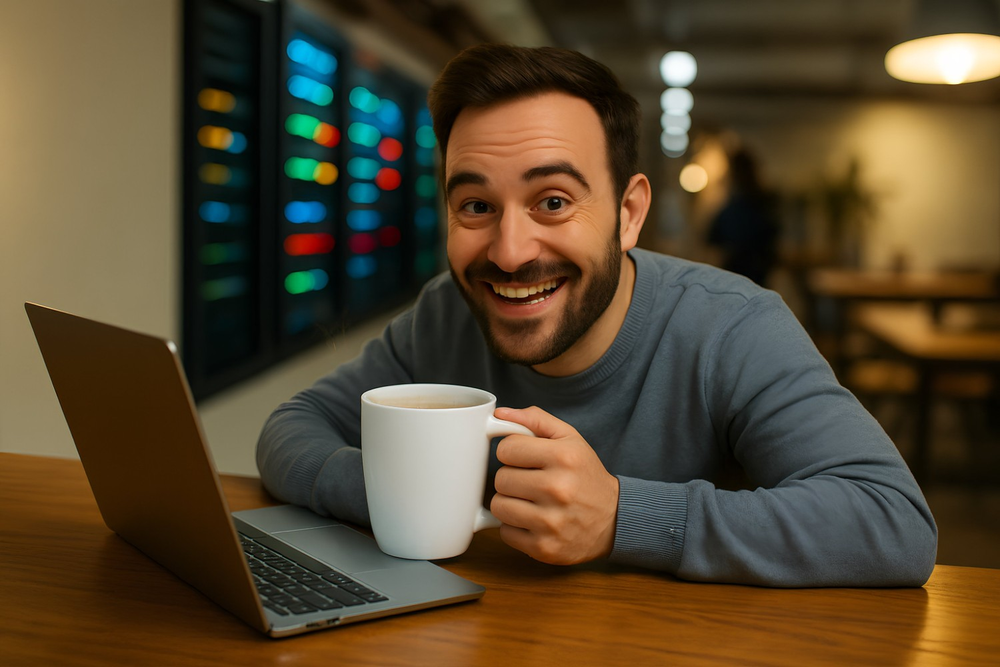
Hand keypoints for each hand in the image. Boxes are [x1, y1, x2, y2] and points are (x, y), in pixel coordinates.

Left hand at [490, 406, 618, 564]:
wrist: (614, 520)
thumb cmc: (585, 475)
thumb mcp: (570, 439)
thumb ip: (535, 420)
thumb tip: (499, 413)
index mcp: (563, 457)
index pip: (506, 449)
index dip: (512, 453)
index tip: (524, 459)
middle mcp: (558, 489)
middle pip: (500, 479)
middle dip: (511, 479)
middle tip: (530, 482)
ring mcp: (551, 522)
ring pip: (498, 506)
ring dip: (510, 503)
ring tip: (530, 502)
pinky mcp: (544, 548)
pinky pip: (505, 533)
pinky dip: (515, 528)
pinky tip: (534, 521)